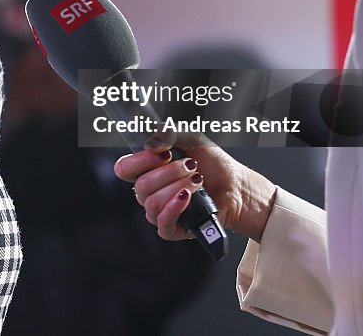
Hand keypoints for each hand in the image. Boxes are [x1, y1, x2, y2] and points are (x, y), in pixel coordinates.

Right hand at [114, 140, 276, 241]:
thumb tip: (154, 138)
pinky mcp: (173, 228)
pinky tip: (187, 197)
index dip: (140, 161)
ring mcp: (160, 211)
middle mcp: (150, 192)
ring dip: (177, 188)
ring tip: (197, 181)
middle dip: (169, 173)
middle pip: (141, 186)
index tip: (163, 153)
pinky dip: (175, 207)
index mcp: (149, 170)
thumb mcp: (194, 140)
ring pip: (152, 203)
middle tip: (190, 165)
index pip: (124, 168)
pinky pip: (162, 223)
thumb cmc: (215, 165)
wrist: (238, 186)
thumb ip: (172, 134)